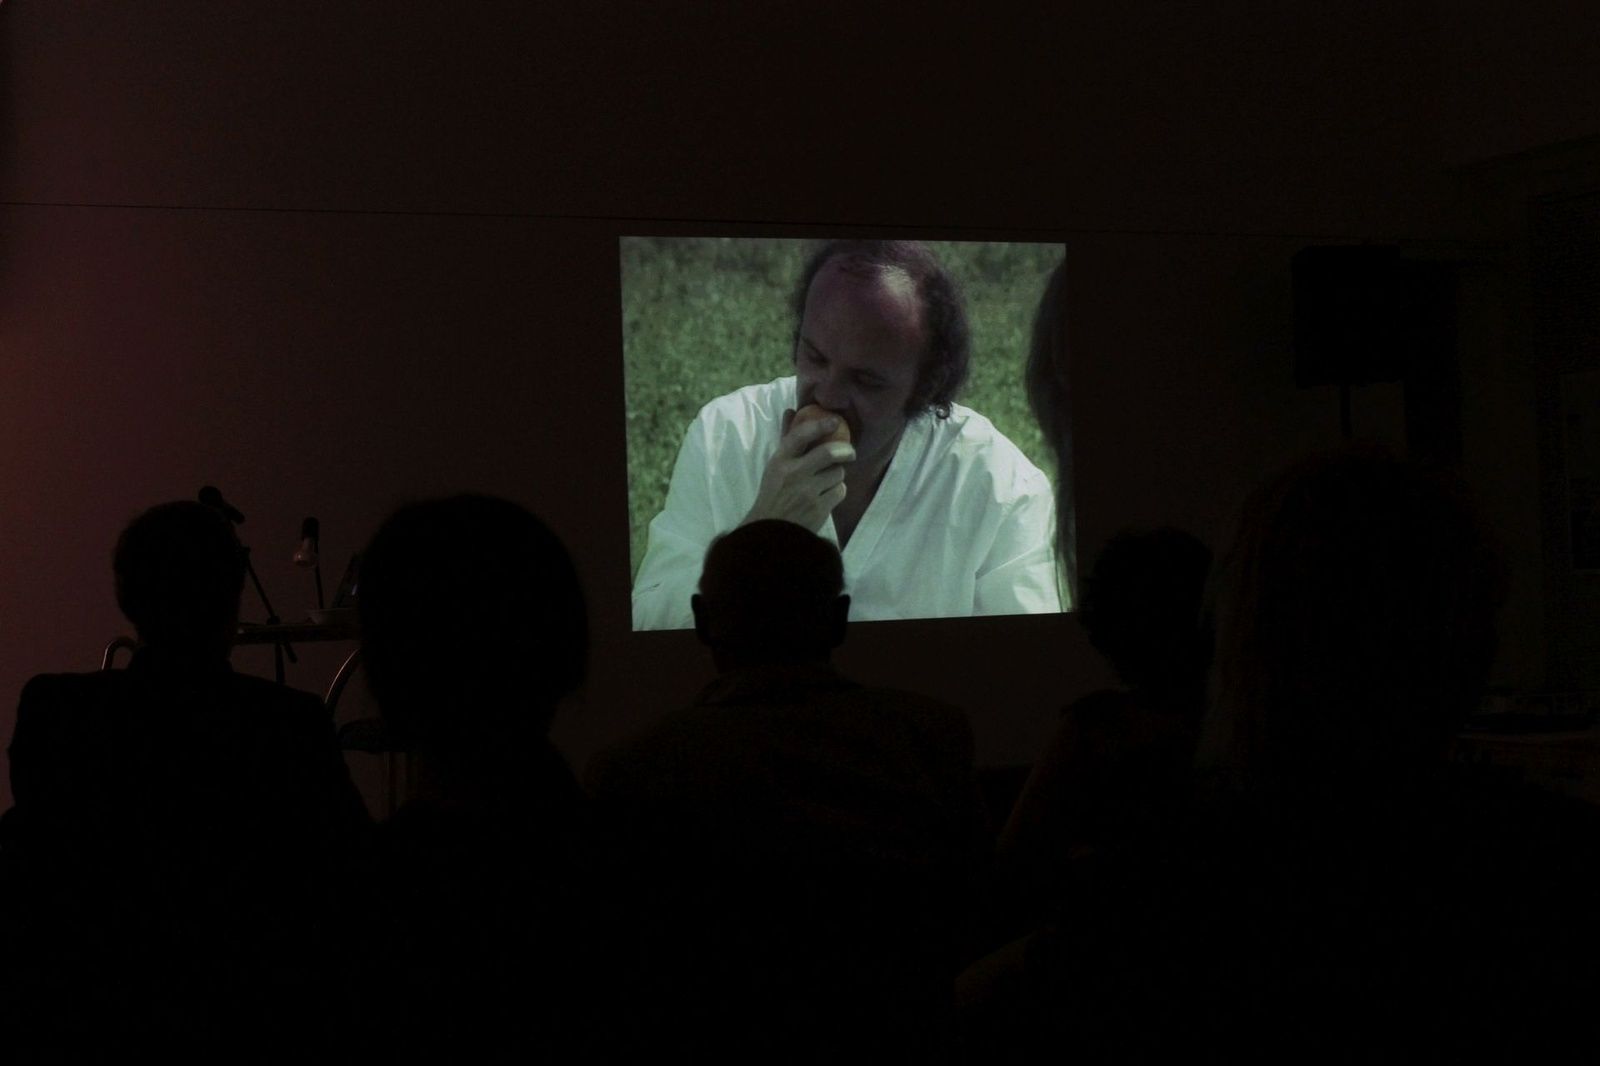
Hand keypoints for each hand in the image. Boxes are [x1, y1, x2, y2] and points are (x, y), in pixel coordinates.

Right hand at [741, 408, 855, 532]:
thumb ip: (787, 439)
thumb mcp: (775, 466)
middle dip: (845, 450)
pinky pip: (840, 491)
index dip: (820, 425)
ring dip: (838, 475)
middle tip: (849, 452)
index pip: (800, 435)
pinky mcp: (819, 509)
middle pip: (829, 453)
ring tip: (828, 480)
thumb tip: (791, 411)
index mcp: (780, 461)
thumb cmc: (774, 494)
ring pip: (838, 473)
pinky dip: (837, 491)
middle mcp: (794, 474)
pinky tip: (827, 495)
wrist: (771, 531)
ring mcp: (807, 492)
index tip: (835, 421)